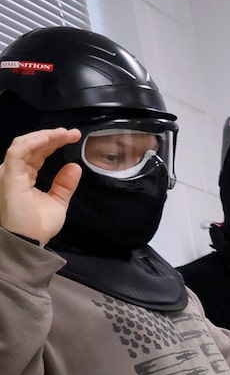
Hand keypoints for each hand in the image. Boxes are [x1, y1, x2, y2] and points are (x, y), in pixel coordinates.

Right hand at [1, 128, 80, 243]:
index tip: (73, 137)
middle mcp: (15, 170)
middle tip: (73, 133)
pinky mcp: (9, 174)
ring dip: (45, 136)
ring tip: (63, 133)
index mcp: (25, 176)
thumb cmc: (38, 225)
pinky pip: (18, 152)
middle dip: (52, 136)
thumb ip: (64, 185)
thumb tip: (75, 167)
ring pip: (25, 144)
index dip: (54, 143)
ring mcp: (10, 171)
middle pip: (33, 146)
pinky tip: (48, 138)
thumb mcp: (57, 202)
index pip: (38, 153)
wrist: (27, 242)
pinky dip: (33, 142)